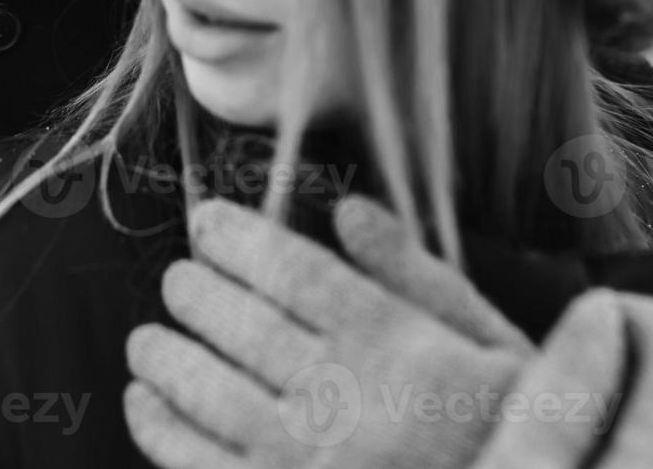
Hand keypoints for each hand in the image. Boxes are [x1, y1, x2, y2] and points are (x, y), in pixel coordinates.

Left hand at [124, 197, 529, 468]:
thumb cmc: (508, 427)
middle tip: (176, 279)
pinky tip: (144, 403)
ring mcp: (312, 460)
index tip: (206, 221)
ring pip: (211, 394)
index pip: (294, 269)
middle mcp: (349, 398)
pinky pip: (201, 465)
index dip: (238, 237)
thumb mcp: (491, 345)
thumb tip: (349, 209)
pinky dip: (160, 430)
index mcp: (398, 344)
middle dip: (195, 294)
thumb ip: (419, 276)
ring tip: (146, 341)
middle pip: (243, 326)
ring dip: (166, 359)